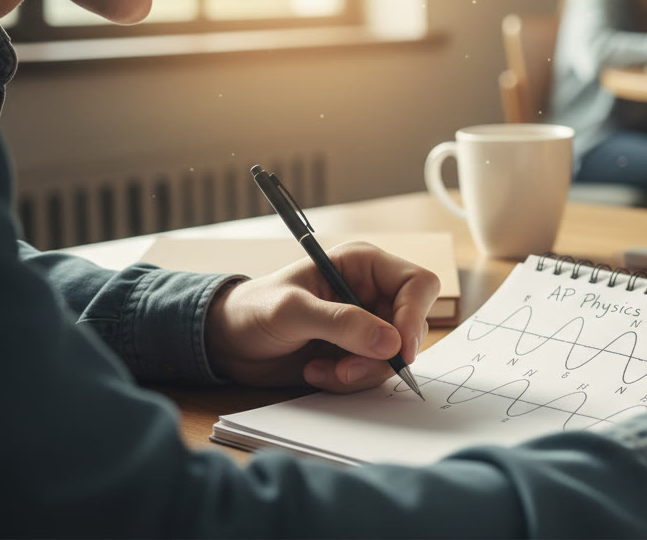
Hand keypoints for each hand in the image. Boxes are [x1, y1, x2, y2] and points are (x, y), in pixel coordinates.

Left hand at [205, 242, 439, 392]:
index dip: (415, 314)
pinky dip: (348, 381)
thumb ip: (340, 323)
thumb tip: (391, 343)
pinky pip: (375, 374)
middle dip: (381, 355)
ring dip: (361, 372)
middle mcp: (374, 293)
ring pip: (395, 356)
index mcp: (364, 265)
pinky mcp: (359, 353)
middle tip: (345, 369)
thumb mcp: (292, 311)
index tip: (399, 348)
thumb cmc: (254, 310)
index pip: (418, 284)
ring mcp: (369, 326)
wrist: (228, 343)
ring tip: (320, 370)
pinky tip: (317, 372)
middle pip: (412, 326)